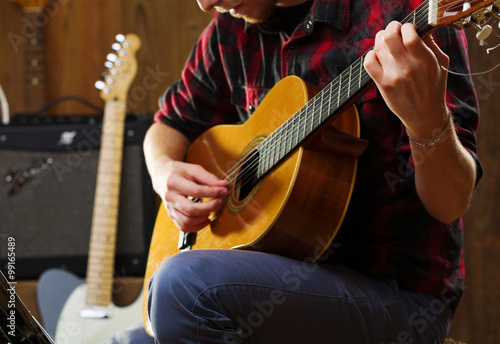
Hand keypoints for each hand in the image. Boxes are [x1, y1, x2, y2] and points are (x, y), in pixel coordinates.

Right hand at [156, 161, 227, 232]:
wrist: (161, 176)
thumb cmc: (179, 172)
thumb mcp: (193, 169)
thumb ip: (208, 177)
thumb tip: (223, 185)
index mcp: (173, 182)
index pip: (196, 191)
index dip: (212, 192)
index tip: (223, 191)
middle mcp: (169, 197)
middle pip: (190, 210)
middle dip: (209, 207)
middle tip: (220, 201)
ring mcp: (169, 208)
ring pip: (186, 221)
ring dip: (203, 218)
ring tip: (212, 209)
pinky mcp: (171, 215)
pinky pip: (183, 227)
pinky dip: (197, 227)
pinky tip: (206, 219)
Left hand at [364, 22, 450, 141]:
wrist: (425, 115)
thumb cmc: (434, 87)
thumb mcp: (441, 64)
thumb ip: (432, 44)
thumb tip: (421, 28)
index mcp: (425, 60)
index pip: (410, 35)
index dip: (406, 27)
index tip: (408, 28)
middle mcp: (408, 68)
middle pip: (390, 37)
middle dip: (390, 28)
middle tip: (393, 30)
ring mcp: (394, 77)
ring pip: (378, 48)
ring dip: (380, 39)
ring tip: (385, 40)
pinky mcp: (383, 85)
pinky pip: (369, 64)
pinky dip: (369, 55)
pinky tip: (376, 55)